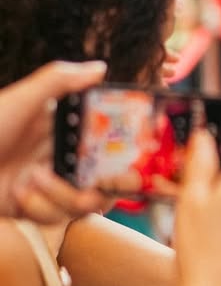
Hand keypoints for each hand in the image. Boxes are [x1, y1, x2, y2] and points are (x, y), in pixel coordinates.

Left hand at [0, 61, 108, 222]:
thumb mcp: (19, 100)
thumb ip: (59, 81)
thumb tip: (100, 68)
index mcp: (58, 126)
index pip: (102, 135)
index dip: (124, 146)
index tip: (137, 153)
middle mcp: (57, 154)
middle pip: (103, 173)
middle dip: (110, 181)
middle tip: (110, 182)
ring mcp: (46, 184)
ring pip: (82, 200)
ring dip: (62, 195)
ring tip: (33, 181)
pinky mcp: (31, 208)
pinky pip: (54, 217)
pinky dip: (39, 208)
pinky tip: (18, 196)